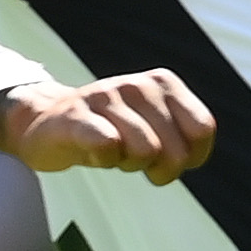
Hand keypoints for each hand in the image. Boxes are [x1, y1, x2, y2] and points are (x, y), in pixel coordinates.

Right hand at [0, 72, 216, 184]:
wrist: (47, 124)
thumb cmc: (112, 132)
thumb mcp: (159, 129)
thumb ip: (187, 140)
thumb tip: (193, 155)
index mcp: (163, 83)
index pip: (202, 129)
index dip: (191, 156)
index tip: (169, 156)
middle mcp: (137, 85)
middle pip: (175, 150)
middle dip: (158, 167)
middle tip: (134, 157)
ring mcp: (105, 97)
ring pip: (145, 152)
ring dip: (128, 164)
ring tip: (112, 151)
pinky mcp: (76, 115)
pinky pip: (107, 145)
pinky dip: (104, 159)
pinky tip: (93, 151)